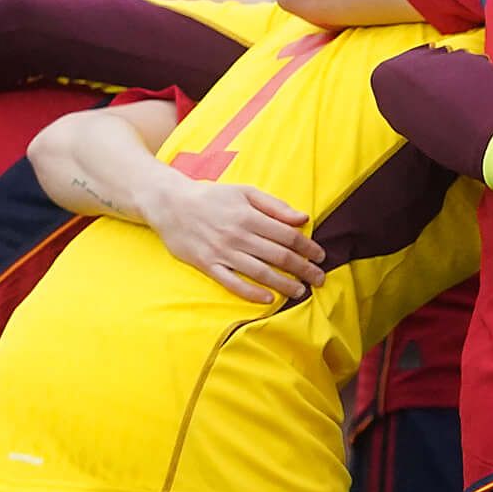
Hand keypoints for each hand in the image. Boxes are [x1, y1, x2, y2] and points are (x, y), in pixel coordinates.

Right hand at [143, 177, 326, 303]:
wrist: (171, 204)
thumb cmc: (212, 197)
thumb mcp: (244, 192)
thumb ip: (275, 206)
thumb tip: (303, 218)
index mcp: (249, 216)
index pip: (288, 235)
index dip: (308, 247)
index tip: (321, 256)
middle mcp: (238, 235)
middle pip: (279, 256)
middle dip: (304, 269)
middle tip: (319, 278)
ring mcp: (222, 252)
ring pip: (260, 272)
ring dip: (284, 284)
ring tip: (301, 291)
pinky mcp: (208, 265)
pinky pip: (233, 283)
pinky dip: (252, 293)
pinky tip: (269, 299)